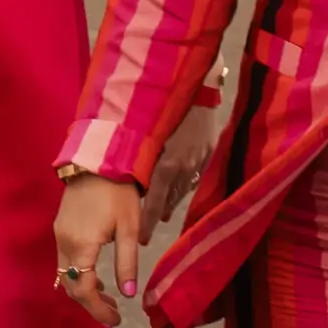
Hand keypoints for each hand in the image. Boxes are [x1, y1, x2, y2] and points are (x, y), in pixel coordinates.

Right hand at [53, 172, 145, 326]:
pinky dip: (80, 274)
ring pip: (66, 274)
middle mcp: (64, 243)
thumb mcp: (129, 228)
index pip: (84, 290)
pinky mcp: (60, 226)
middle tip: (114, 315)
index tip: (116, 321)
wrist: (98, 158)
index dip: (99, 310)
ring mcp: (59, 234)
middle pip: (71, 286)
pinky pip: (66, 260)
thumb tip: (128, 295)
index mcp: (81, 246)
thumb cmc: (118, 192)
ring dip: (85, 289)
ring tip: (109, 297)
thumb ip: (127, 262)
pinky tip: (97, 275)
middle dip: (91, 304)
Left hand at [144, 70, 229, 229]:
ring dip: (169, 204)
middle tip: (144, 234)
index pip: (153, 204)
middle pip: (167, 202)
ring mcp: (197, 162)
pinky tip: (176, 194)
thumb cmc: (161, 107)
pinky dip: (182, 189)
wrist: (197, 86)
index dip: (146, 224)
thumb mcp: (144, 134)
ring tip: (160, 215)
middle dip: (156, 217)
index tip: (141, 241)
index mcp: (165, 166)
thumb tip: (121, 180)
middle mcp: (182, 168)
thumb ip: (136, 159)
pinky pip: (192, 179)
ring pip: (181, 192)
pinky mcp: (206, 155)